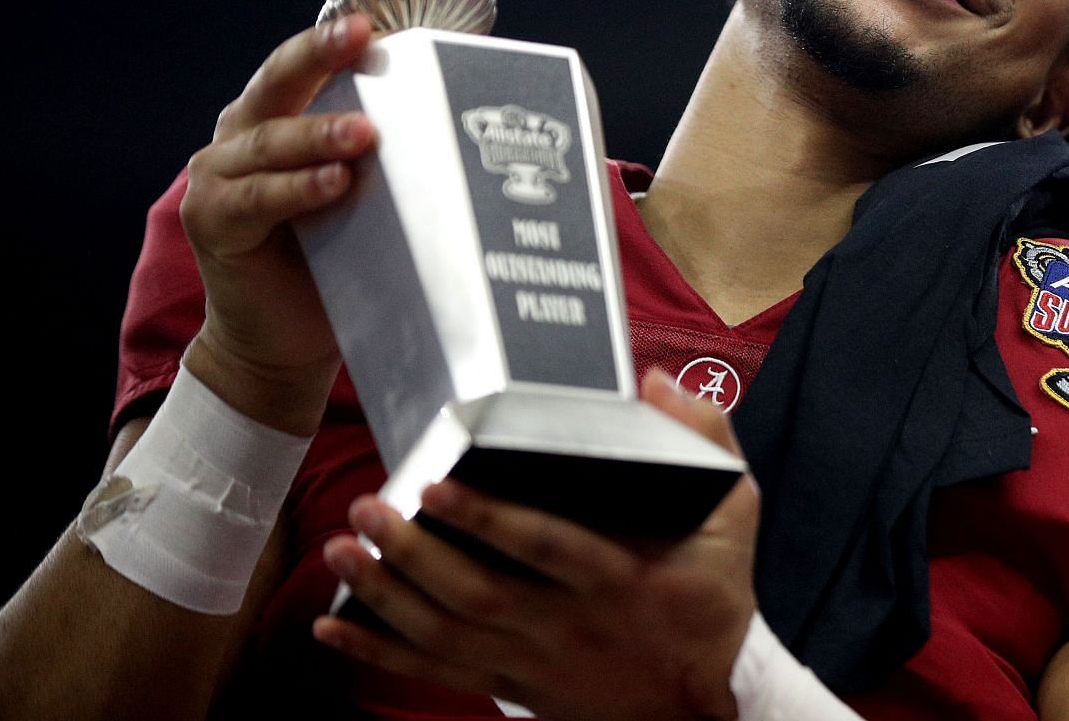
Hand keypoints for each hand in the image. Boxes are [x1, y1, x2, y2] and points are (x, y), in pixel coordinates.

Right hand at [179, 14, 377, 434]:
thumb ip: (388, 157)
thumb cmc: (336, 259)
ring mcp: (219, 176)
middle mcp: (241, 135)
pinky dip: (296, 189)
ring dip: (318, 134)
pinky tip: (333, 184)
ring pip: (269, 140)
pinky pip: (257, 198)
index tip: (376, 19)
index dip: (336, 40)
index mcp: (279, 117)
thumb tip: (465, 117)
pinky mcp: (211, 221)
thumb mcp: (366, 196)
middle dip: (319, 54)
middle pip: (278, 82)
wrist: (285, 340)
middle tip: (361, 36)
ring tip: (363, 134)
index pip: (307, 66)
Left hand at [314, 371, 761, 720]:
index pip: (545, 546)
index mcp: (621, 577)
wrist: (711, 706)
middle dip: (413, 552)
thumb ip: (706, 441)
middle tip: (366, 508)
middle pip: (477, 592)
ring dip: (386, 594)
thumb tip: (656, 381)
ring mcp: (536, 661)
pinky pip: (438, 671)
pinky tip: (333, 627)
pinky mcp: (515, 686)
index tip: (437, 485)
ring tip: (340, 550)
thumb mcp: (734, 515)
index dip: (488, 520)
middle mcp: (570, 623)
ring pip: (447, 633)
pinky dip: (381, 651)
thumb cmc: (717, 602)